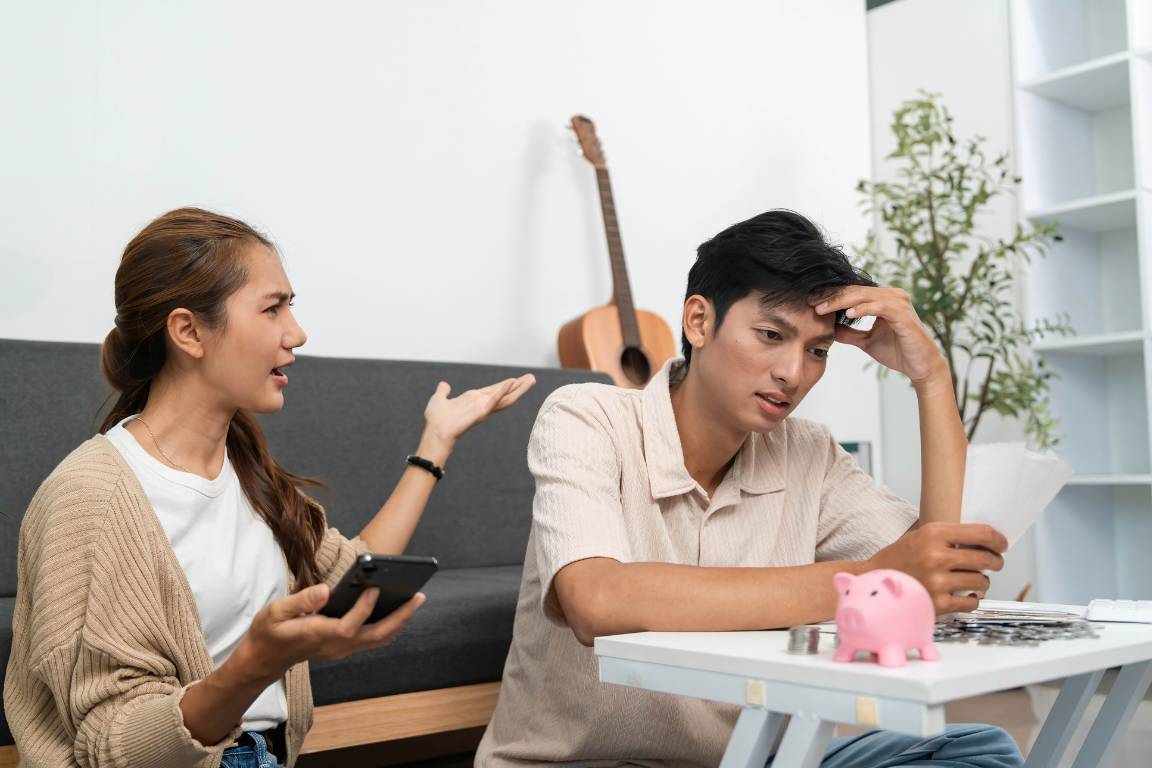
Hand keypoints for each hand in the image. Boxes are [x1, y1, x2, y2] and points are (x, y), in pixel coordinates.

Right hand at [230, 584, 424, 685]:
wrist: (265, 659)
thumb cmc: (269, 632)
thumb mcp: (275, 612)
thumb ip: (301, 601)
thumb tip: (326, 590)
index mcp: (318, 634)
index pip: (349, 625)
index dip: (364, 608)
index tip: (375, 587)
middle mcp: (335, 645)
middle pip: (375, 635)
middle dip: (400, 617)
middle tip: (419, 596)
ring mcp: (342, 648)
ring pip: (378, 639)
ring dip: (400, 621)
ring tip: (416, 599)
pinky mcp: (344, 646)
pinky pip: (373, 638)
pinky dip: (390, 625)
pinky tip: (399, 609)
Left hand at [420, 374, 536, 459]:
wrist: (435, 433)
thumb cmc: (436, 420)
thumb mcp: (439, 399)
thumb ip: (443, 392)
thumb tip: (444, 385)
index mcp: (474, 400)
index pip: (494, 390)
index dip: (505, 385)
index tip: (517, 379)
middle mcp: (481, 404)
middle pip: (504, 393)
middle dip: (519, 386)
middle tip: (532, 378)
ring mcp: (482, 408)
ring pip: (505, 397)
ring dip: (518, 387)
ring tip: (531, 379)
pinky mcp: (481, 412)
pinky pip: (494, 399)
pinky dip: (502, 390)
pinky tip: (512, 382)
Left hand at [812, 287, 944, 385]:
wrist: (921, 367)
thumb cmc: (898, 352)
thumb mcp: (866, 341)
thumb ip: (849, 332)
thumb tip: (829, 328)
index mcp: (883, 299)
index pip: (853, 293)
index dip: (831, 296)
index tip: (811, 302)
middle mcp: (892, 296)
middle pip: (856, 291)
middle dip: (831, 297)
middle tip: (812, 302)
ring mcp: (899, 303)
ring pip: (864, 295)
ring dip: (841, 301)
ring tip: (822, 308)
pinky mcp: (903, 314)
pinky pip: (880, 306)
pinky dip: (863, 308)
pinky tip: (847, 313)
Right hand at [867, 522, 1006, 613]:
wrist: (873, 581)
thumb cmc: (901, 557)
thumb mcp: (921, 536)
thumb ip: (951, 536)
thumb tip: (988, 541)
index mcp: (933, 534)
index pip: (982, 534)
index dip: (999, 540)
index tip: (1002, 544)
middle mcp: (935, 557)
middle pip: (986, 559)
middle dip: (995, 561)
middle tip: (994, 562)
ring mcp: (937, 582)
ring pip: (981, 582)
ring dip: (982, 581)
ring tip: (972, 578)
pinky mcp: (937, 604)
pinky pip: (971, 602)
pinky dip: (972, 598)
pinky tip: (964, 593)